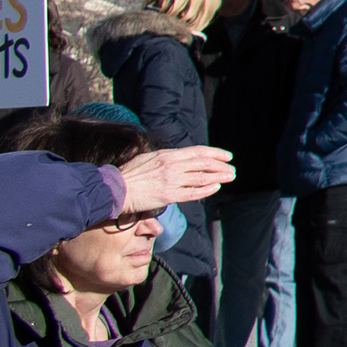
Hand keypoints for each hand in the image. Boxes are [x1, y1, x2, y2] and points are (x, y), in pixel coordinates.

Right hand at [113, 147, 232, 211]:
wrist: (114, 188)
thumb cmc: (128, 174)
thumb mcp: (148, 158)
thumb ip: (164, 158)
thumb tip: (177, 159)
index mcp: (167, 154)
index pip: (197, 151)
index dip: (215, 153)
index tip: (227, 156)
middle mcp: (172, 165)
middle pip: (204, 163)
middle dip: (221, 165)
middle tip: (232, 169)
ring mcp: (171, 180)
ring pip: (202, 177)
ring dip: (219, 176)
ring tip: (230, 177)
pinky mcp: (168, 195)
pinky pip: (193, 192)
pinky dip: (207, 189)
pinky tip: (216, 188)